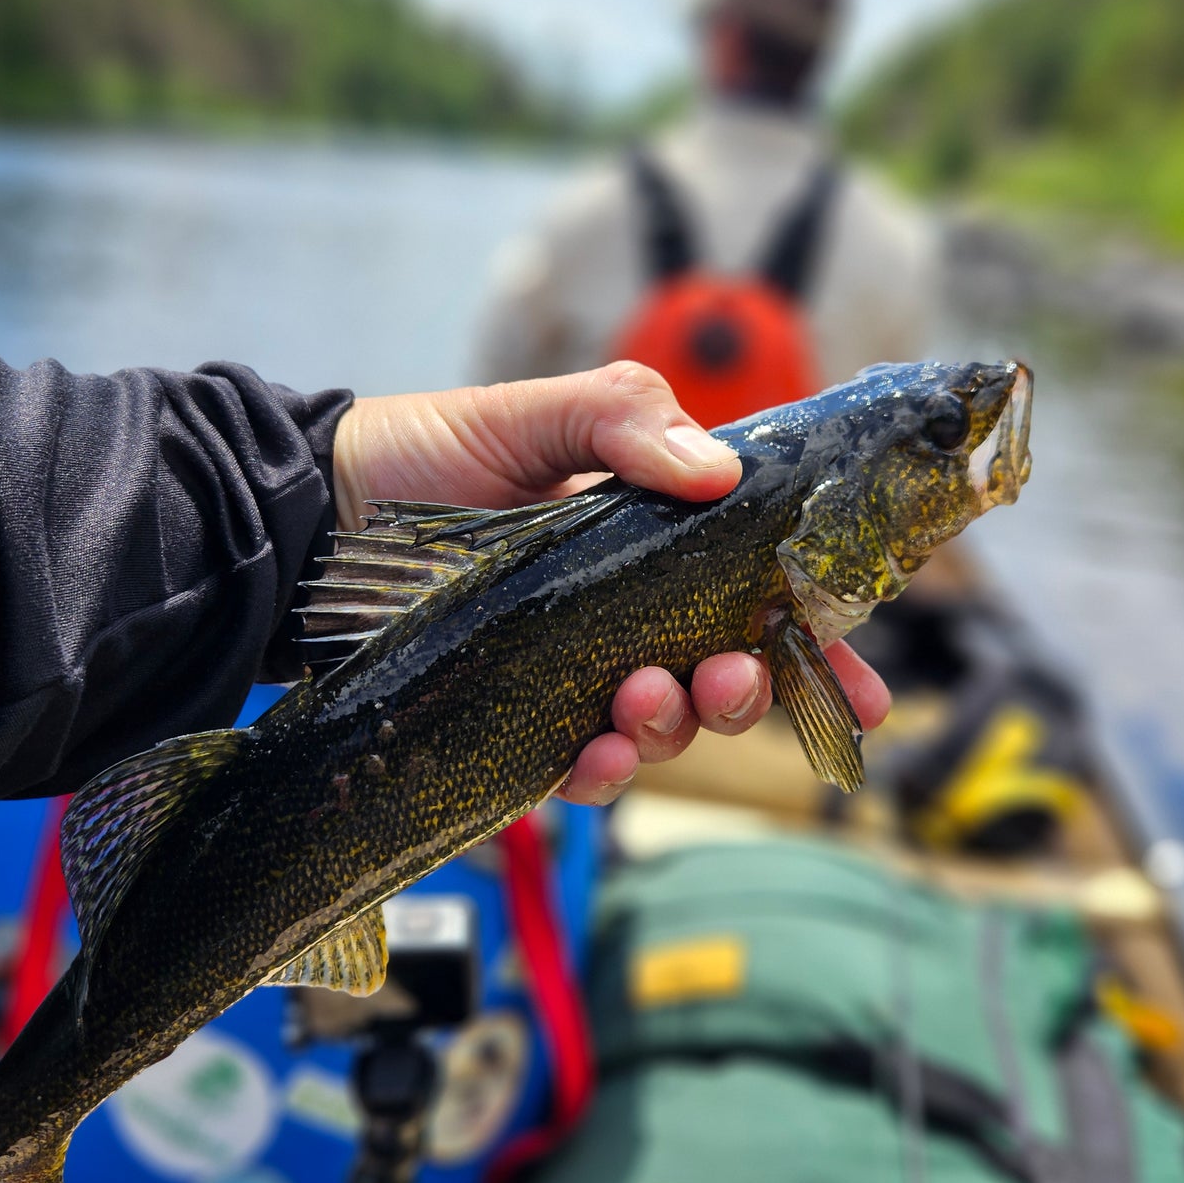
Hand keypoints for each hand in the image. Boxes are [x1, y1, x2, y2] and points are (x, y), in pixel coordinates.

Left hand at [333, 362, 889, 804]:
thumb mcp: (535, 410)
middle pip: (722, 677)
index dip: (819, 651)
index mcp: (655, 544)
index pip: (758, 601)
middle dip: (745, 689)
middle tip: (727, 676)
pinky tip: (593, 757)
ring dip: (672, 726)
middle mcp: (626, 617)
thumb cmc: (429, 451)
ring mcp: (573, 674)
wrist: (318, 508)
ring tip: (641, 698)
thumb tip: (719, 470)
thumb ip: (625, 418)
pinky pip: (575, 768)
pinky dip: (598, 772)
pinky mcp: (514, 722)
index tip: (865, 696)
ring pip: (659, 730)